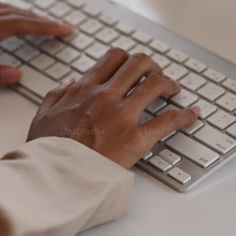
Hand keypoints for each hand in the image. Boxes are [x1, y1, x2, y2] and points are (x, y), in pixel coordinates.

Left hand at [0, 0, 71, 102]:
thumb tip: (16, 73)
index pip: (11, 26)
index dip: (40, 27)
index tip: (63, 29)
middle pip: (7, 13)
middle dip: (37, 19)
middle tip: (61, 26)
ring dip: (19, 12)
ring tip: (37, 21)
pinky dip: (0, 13)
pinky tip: (0, 22)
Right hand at [26, 48, 198, 167]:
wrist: (53, 177)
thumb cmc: (47, 151)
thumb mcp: (42, 116)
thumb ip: (56, 95)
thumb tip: (69, 82)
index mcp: (84, 89)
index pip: (113, 58)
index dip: (129, 59)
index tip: (134, 67)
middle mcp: (106, 95)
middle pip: (139, 64)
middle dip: (152, 66)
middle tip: (156, 75)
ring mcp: (122, 115)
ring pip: (156, 83)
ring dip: (169, 83)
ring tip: (174, 90)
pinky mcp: (136, 138)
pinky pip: (168, 120)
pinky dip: (185, 115)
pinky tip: (192, 115)